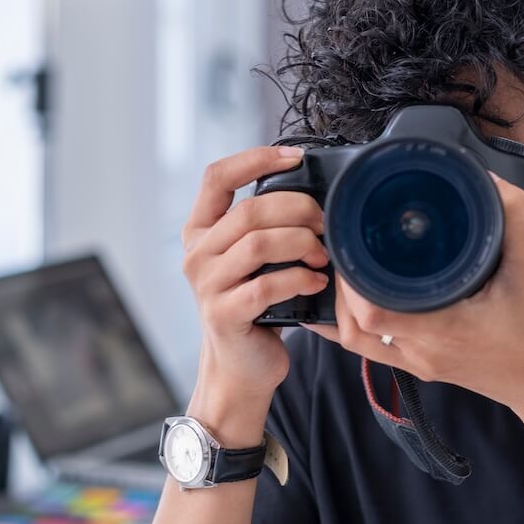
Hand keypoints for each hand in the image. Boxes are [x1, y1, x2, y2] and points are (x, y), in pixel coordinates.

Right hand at [181, 146, 329, 405]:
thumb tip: (317, 193)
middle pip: (249, 211)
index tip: (296, 157)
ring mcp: (206, 285)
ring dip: (300, 243)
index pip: (217, 177)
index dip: (256, 159)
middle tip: (326, 223)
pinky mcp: (224, 314)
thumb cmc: (256, 304)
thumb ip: (266, 225)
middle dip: (298, 209)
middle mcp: (197, 253)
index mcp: (201, 230)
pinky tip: (316, 283)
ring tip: (323, 255)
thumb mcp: (252, 258)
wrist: (241, 367)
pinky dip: (298, 279)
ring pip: (257, 243)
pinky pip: (265, 285)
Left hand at [302, 172, 523, 416]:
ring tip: (349, 268)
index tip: (351, 246)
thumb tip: (489, 180)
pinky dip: (358, 324)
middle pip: (353, 328)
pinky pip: (375, 348)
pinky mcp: (424, 365)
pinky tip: (354, 300)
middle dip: (340, 288)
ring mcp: (420, 363)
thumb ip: (512, 218)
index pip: (370, 314)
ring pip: (359, 341)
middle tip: (345, 248)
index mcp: (440, 330)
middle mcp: (421, 352)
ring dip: (345, 308)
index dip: (350, 282)